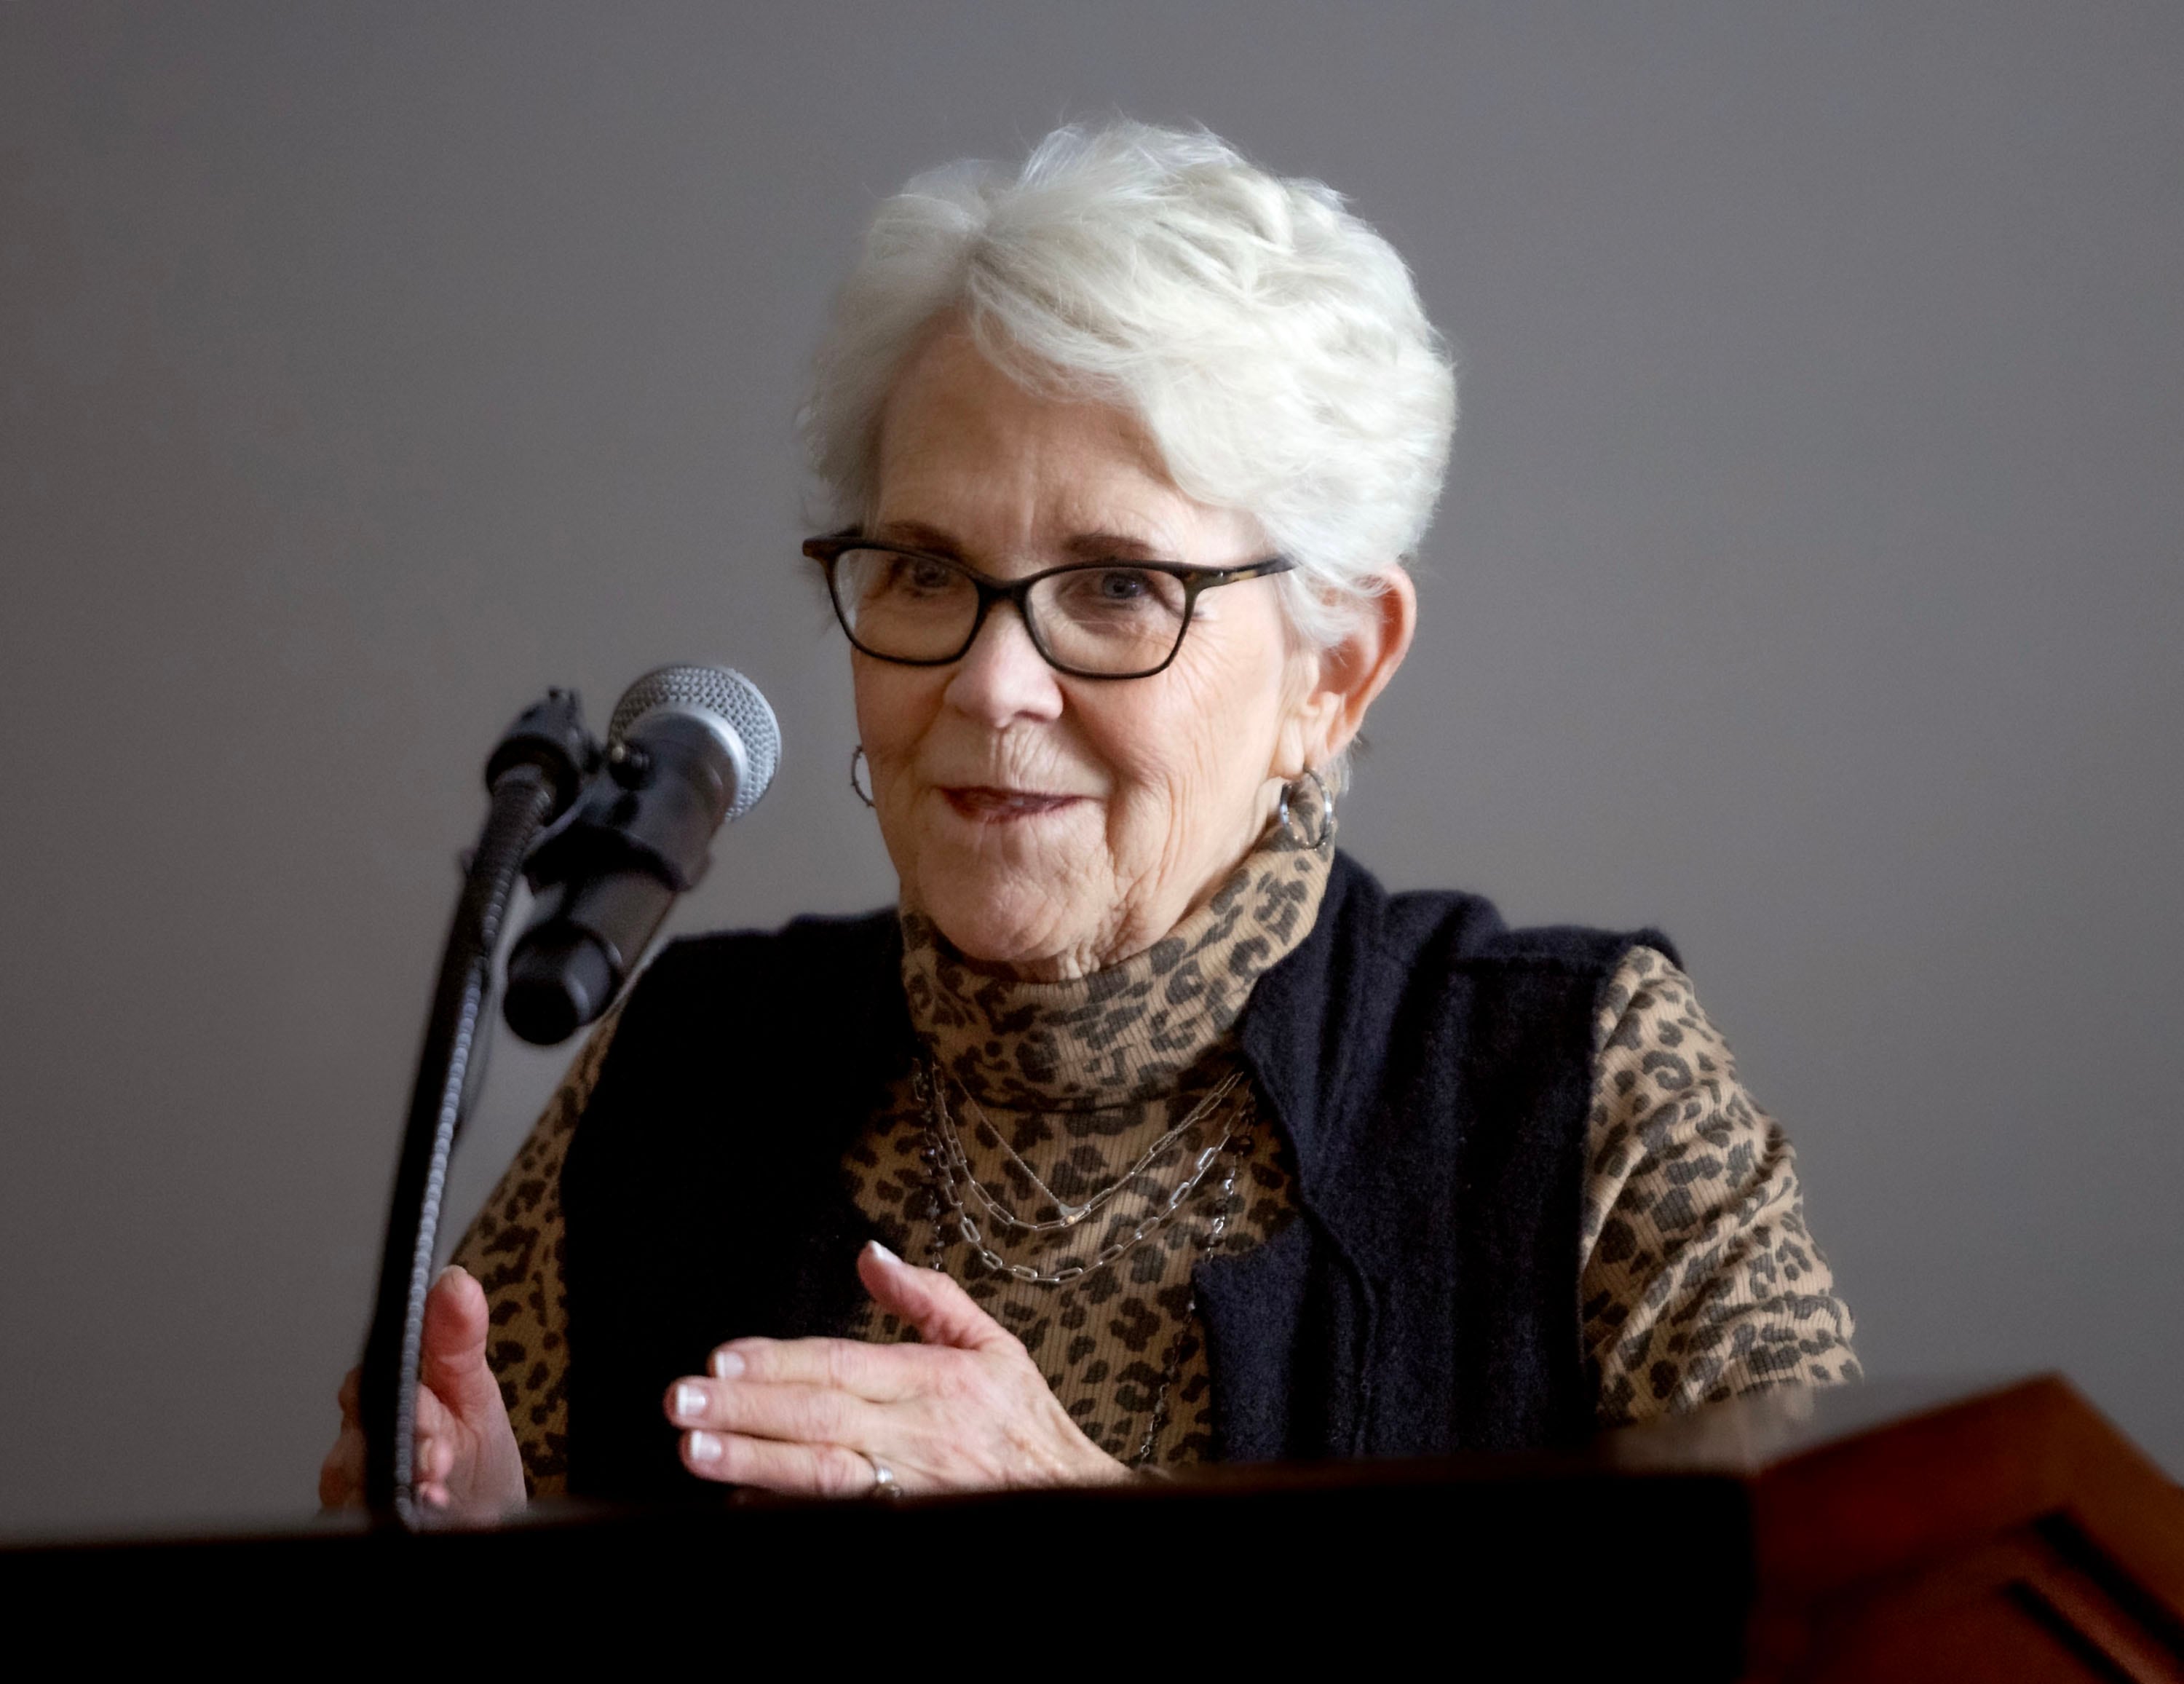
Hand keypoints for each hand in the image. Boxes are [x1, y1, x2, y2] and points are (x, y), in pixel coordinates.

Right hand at [317, 1264, 527, 1521]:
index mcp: (384, 1398)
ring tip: (439, 1492)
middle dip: (403, 1449)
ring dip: (398, 1487)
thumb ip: (459, 1339)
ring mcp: (352, 1487)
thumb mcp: (474, 1392)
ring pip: (350, 1483)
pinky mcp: (352, 1518)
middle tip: (441, 1458)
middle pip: (356, 1440)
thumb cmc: (474, 1454)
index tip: (433, 1413)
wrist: (479, 1518)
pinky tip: (427, 1514)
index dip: (403, 1401)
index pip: (369, 1386)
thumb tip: (455, 1280)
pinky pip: (352, 1516)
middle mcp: (358, 1442)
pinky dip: (394, 1516)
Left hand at [662, 1241, 1128, 1497]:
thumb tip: (871, 1255)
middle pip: (819, 1418)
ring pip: (822, 1475)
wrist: (1071, 1496)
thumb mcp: (991, 1345)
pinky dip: (786, 1510)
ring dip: (753, 1462)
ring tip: (695, 1450)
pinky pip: (839, 1516)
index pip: (842, 1365)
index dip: (779, 1361)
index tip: (722, 1357)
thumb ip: (927, 1298)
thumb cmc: (1023, 1423)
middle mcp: (915, 1435)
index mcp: (933, 1381)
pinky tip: (741, 1501)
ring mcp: (908, 1487)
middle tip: (682, 1401)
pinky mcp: (906, 1520)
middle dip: (746, 1409)